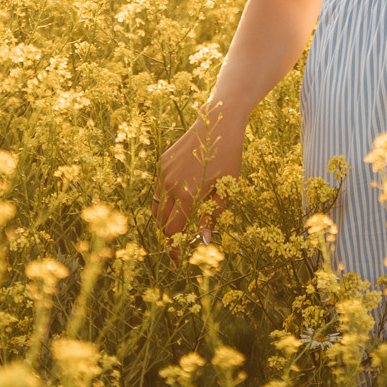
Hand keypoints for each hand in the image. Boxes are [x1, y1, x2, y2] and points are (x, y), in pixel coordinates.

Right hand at [157, 105, 246, 237]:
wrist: (218, 123)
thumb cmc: (229, 157)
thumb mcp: (227, 189)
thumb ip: (212, 217)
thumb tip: (203, 241)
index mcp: (187, 194)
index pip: (173, 231)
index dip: (174, 250)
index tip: (177, 262)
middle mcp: (170, 185)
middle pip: (162, 221)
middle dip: (169, 236)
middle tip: (180, 244)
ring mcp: (164, 173)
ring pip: (156, 206)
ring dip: (164, 219)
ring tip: (178, 224)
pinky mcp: (162, 162)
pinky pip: (159, 188)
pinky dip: (165, 200)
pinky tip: (178, 200)